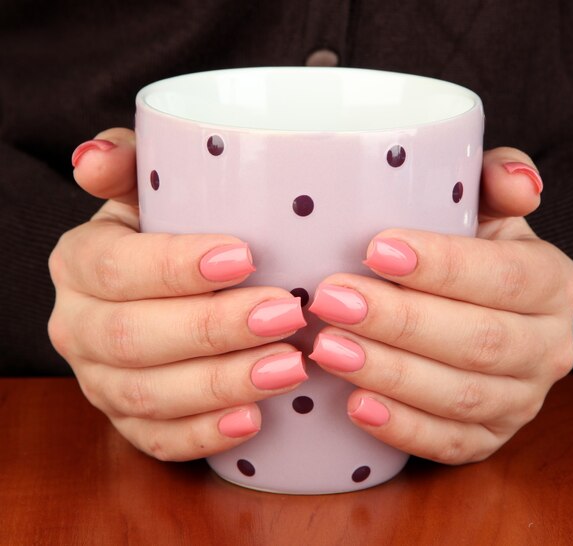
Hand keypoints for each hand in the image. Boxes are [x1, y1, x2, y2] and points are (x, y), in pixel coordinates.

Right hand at [48, 128, 307, 460]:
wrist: (150, 287)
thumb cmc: (160, 228)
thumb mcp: (145, 185)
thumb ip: (127, 160)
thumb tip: (93, 161)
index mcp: (79, 263)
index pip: (116, 267)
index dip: (176, 265)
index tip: (246, 257)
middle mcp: (79, 326)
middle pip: (134, 337)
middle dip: (214, 329)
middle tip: (286, 314)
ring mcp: (100, 381)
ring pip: (148, 395)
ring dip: (222, 384)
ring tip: (290, 368)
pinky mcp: (128, 419)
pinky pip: (156, 439)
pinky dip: (204, 435)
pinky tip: (253, 420)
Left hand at [308, 147, 572, 463]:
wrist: (479, 313)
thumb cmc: (470, 254)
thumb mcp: (486, 210)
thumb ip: (497, 181)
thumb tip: (519, 184)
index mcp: (553, 283)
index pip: (506, 276)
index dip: (444, 265)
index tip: (376, 250)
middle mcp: (549, 347)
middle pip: (480, 340)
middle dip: (401, 321)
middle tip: (333, 300)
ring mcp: (521, 400)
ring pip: (461, 395)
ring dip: (391, 373)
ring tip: (329, 348)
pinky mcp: (488, 437)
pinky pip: (450, 443)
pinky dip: (402, 427)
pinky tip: (355, 404)